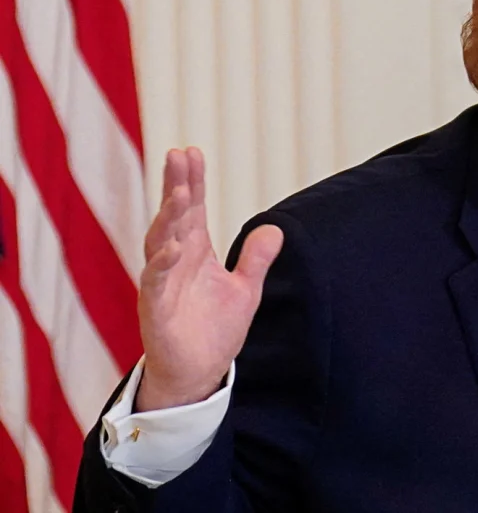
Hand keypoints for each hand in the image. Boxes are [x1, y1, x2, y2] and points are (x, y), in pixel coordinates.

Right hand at [135, 148, 283, 411]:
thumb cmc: (215, 329)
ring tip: (181, 193)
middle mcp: (175, 260)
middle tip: (178, 155)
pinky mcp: (155, 308)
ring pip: (160, 242)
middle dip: (176, 186)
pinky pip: (156, 281)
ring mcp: (162, 282)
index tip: (191, 150)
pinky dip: (163, 263)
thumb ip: (257, 259)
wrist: (199, 372)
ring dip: (169, 217)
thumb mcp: (246, 289)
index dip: (192, 180)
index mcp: (195, 251)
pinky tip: (174, 246)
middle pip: (174, 216)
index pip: (193, 209)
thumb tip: (275, 228)